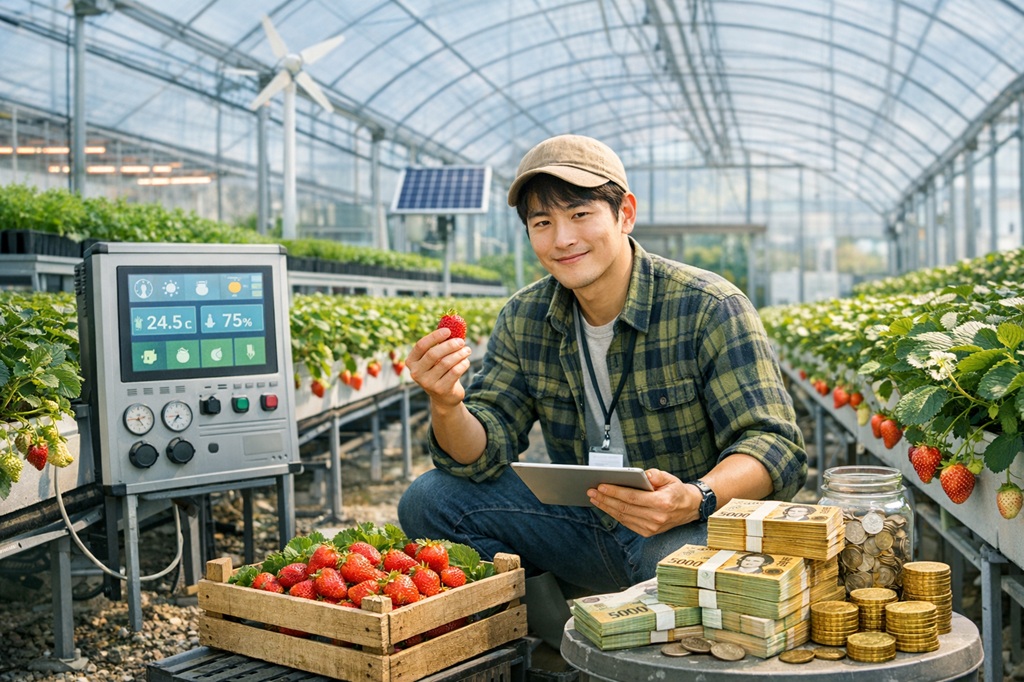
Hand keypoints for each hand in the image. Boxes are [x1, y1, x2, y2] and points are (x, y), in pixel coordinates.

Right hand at [406, 327, 472, 407]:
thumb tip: (453, 326)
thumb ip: (439, 344)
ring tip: (467, 350)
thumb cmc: (440, 371)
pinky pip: (455, 372)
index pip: (421, 345)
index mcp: (411, 361)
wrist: (444, 396)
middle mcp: (416, 373)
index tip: (448, 330)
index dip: (435, 336)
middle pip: (434, 354)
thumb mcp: (436, 358)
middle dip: (450, 345)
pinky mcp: (441, 389)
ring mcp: (427, 383)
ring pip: (446, 363)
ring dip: (460, 354)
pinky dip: (463, 364)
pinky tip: (466, 361)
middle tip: (461, 341)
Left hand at [586, 469, 701, 536]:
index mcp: (662, 503)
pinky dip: (614, 514)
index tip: (601, 485)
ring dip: (606, 507)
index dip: (615, 492)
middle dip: (605, 499)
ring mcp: (652, 528)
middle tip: (591, 491)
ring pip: (623, 517)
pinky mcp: (648, 532)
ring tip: (594, 498)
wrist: (689, 508)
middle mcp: (656, 518)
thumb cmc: (676, 490)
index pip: (632, 497)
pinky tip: (606, 506)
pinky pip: (627, 522)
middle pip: (624, 508)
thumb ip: (656, 475)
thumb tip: (643, 475)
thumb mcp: (670, 478)